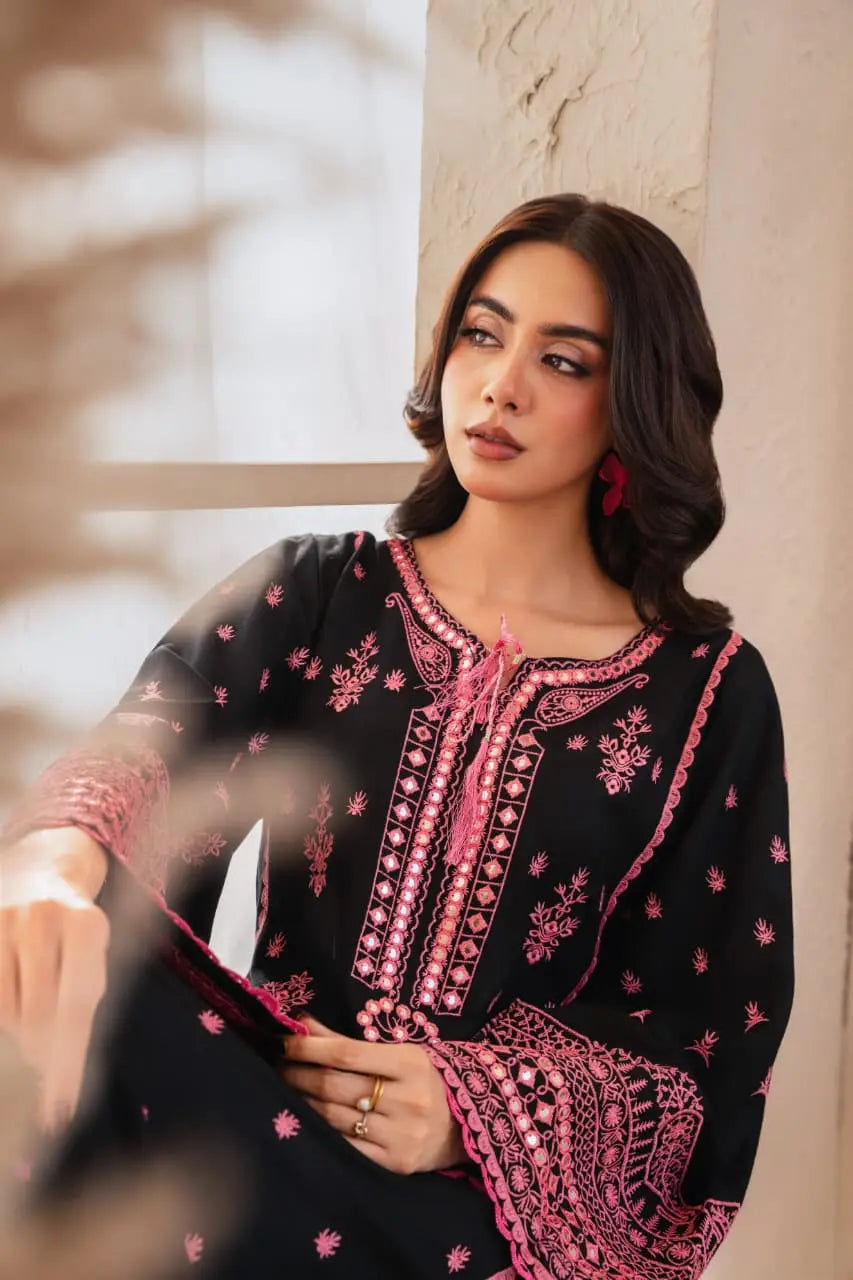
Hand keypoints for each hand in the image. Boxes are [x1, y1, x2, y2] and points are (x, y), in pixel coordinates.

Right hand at [0, 828, 110, 1128]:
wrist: (41, 869)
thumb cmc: (76, 929)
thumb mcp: (94, 959)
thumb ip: (81, 1012)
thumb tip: (61, 1084)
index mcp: (86, 926)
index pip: (74, 1011)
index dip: (66, 1066)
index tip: (59, 1113)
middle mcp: (42, 919)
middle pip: (34, 1016)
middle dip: (38, 1051)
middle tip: (42, 1067)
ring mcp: (4, 921)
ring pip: (5, 1011)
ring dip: (16, 1031)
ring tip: (28, 1019)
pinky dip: (3, 1008)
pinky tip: (15, 1006)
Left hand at [281, 1017, 466, 1174]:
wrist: (464, 1125)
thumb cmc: (423, 1080)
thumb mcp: (397, 1052)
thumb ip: (348, 1041)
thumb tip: (303, 1024)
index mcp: (408, 1063)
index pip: (346, 1054)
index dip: (309, 1048)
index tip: (284, 1043)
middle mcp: (406, 1099)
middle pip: (335, 1086)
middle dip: (298, 1075)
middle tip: (277, 1068)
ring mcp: (400, 1135)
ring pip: (334, 1118)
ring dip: (303, 1103)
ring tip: (287, 1092)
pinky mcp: (395, 1164)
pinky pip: (346, 1147)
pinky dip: (321, 1132)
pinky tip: (307, 1121)